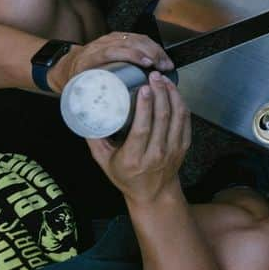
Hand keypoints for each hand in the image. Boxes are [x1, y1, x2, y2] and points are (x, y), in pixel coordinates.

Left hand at [49, 31, 173, 92]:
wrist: (65, 66)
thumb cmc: (73, 81)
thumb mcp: (76, 92)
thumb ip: (88, 103)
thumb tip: (106, 120)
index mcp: (89, 58)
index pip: (112, 51)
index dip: (132, 55)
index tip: (147, 63)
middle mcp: (100, 45)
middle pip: (130, 42)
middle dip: (151, 52)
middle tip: (163, 67)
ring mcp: (110, 39)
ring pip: (136, 38)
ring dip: (155, 49)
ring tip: (166, 63)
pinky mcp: (118, 38)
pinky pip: (138, 37)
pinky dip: (152, 45)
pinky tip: (161, 54)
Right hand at [88, 71, 191, 205]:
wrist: (154, 193)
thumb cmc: (126, 176)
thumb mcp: (104, 162)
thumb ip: (94, 139)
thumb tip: (82, 115)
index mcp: (134, 158)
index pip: (142, 128)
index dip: (145, 106)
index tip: (143, 88)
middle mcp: (156, 153)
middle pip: (162, 117)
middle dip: (159, 92)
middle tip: (153, 76)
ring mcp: (173, 149)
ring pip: (177, 116)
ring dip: (172, 94)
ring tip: (163, 79)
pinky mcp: (183, 145)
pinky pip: (185, 120)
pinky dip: (181, 103)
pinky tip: (173, 92)